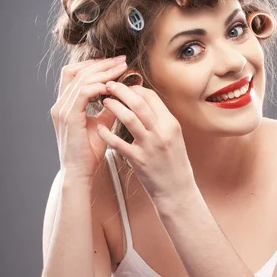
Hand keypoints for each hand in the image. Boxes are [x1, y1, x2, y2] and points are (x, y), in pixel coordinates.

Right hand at [50, 56, 129, 180]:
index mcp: (65, 104)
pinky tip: (112, 86)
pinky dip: (98, 87)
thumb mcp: (101, 124)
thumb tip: (122, 94)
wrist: (80, 172)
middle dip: (102, 63)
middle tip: (122, 60)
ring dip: (103, 72)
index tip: (116, 62)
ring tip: (121, 69)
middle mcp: (60, 104)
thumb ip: (108, 108)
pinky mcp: (68, 117)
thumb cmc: (89, 152)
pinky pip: (83, 93)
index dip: (95, 64)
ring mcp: (62, 110)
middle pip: (77, 71)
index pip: (75, 73)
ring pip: (81, 79)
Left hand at [97, 81, 194, 200]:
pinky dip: (107, 133)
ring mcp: (150, 146)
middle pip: (139, 103)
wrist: (177, 190)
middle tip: (109, 85)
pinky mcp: (138, 160)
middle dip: (121, 91)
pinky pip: (118, 142)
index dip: (135, 88)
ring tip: (104, 101)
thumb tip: (145, 101)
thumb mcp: (173, 137)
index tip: (124, 86)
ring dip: (114, 106)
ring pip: (129, 118)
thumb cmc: (174, 163)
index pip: (151, 97)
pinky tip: (100, 127)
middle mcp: (161, 133)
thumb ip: (160, 120)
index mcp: (171, 124)